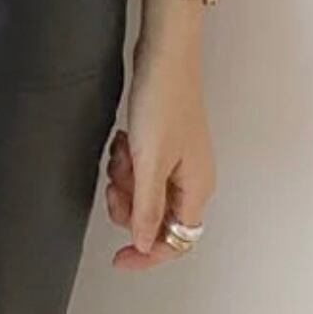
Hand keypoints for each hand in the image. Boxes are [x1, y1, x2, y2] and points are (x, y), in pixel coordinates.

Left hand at [104, 25, 214, 269]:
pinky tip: (122, 141)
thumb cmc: (164, 101)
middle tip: (116, 185)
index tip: (118, 259)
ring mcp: (176, 159)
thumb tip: (144, 245)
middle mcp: (191, 178)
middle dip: (129, 205)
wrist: (164, 54)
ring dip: (125, 179)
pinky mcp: (160, 141)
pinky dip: (126, 159)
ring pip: (143, 191)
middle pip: (155, 217)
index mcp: (196, 188)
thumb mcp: (149, 162)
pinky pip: (138, 167)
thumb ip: (146, 207)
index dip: (146, 255)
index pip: (176, 240)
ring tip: (122, 152)